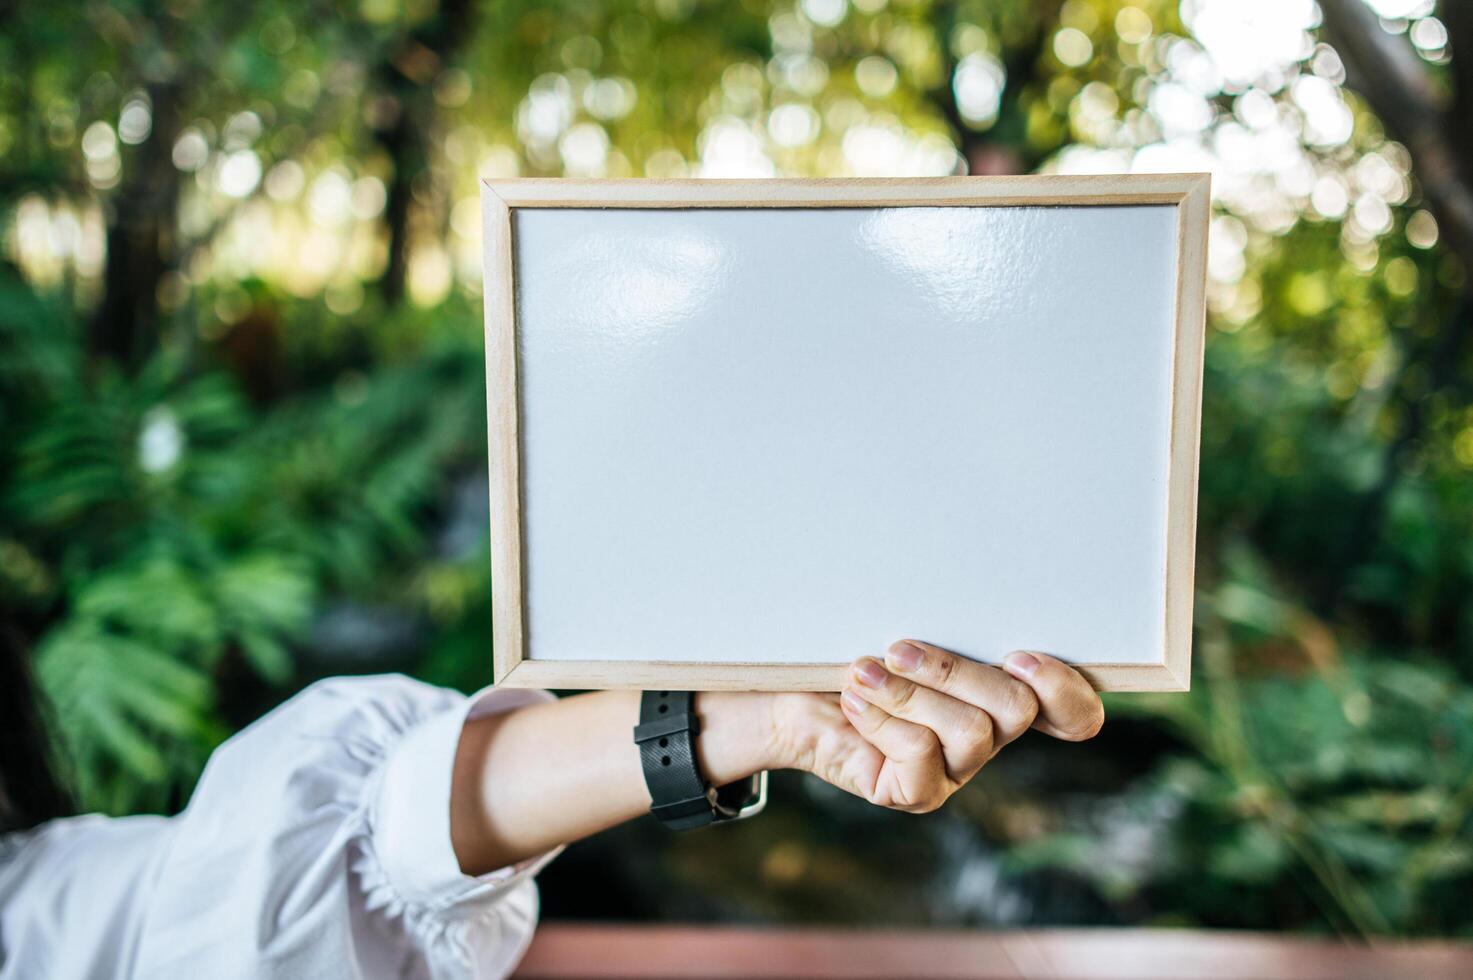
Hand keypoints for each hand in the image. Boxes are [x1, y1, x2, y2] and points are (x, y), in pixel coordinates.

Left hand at [762, 639, 1103, 812]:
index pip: (1074, 713)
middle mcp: (988, 733)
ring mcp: (955, 768)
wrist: (786, 689)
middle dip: (956, 671)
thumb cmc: (847, 642)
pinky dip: (882, 720)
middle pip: (1019, 709)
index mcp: (999, 689)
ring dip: (910, 692)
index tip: (1021, 656)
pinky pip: (921, 757)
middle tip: (900, 648)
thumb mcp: (902, 615)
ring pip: (971, 731)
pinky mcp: (916, 792)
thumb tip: (965, 571)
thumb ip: (946, 612)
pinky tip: (853, 699)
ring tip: (861, 670)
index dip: (1067, 690)